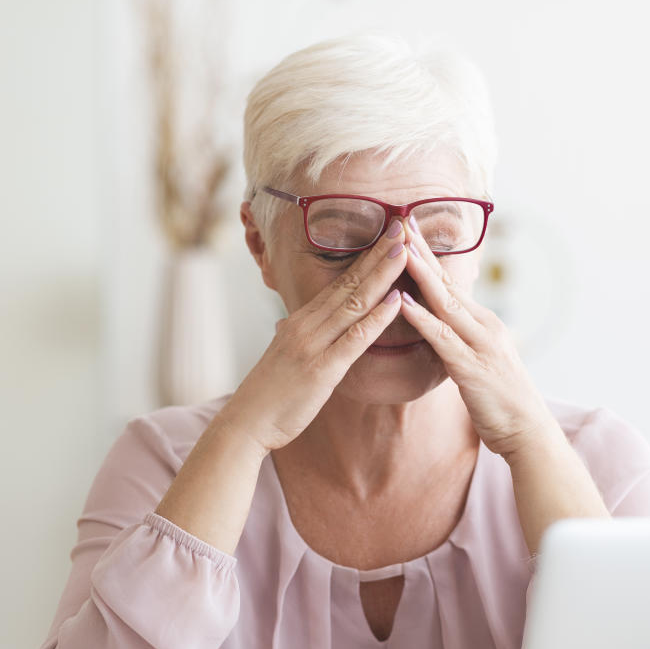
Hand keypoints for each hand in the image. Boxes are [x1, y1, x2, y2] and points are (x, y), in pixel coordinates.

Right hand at [220, 222, 409, 453]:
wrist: (245, 423)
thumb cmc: (266, 396)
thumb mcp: (281, 357)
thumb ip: (291, 338)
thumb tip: (287, 326)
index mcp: (300, 321)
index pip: (339, 282)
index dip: (365, 258)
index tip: (386, 236)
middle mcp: (306, 325)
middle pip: (349, 283)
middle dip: (378, 254)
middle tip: (402, 225)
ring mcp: (313, 345)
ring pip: (354, 302)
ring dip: (381, 275)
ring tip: (404, 250)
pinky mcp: (322, 369)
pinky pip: (354, 339)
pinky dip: (377, 317)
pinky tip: (396, 300)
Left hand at [398, 218, 556, 459]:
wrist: (528, 431)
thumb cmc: (501, 402)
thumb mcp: (479, 362)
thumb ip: (461, 341)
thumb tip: (442, 327)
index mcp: (482, 324)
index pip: (449, 284)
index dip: (427, 257)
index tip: (408, 231)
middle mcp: (483, 327)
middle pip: (445, 283)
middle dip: (421, 252)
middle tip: (400, 221)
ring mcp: (479, 345)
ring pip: (444, 304)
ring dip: (419, 275)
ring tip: (397, 250)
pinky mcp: (472, 368)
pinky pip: (442, 339)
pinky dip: (422, 319)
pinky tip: (403, 303)